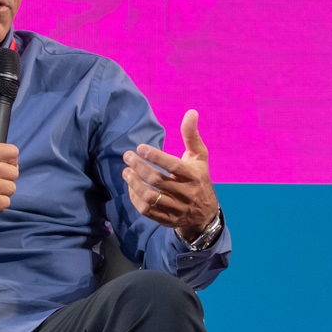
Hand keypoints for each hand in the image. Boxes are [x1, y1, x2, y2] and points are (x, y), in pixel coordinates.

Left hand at [124, 109, 219, 242]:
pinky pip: (147, 211)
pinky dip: (135, 199)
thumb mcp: (199, 158)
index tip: (140, 147)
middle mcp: (186, 194)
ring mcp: (176, 208)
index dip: (156, 157)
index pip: (174, 166)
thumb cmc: (199, 179)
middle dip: (139, 167)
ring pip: (151, 198)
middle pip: (158, 181)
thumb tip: (191, 112)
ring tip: (126, 172)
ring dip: (134, 184)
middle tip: (127, 156)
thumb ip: (192, 136)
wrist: (205, 214)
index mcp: (194, 176)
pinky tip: (131, 187)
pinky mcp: (167, 219)